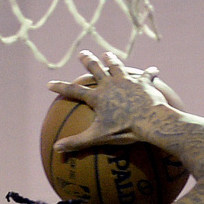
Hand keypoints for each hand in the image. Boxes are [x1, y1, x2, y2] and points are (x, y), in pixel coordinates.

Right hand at [47, 51, 167, 152]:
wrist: (150, 121)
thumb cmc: (124, 130)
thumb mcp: (98, 137)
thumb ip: (77, 142)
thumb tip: (56, 149)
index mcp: (97, 97)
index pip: (74, 90)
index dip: (61, 87)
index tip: (50, 84)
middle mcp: (110, 84)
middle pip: (95, 69)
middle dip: (87, 61)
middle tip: (82, 54)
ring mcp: (127, 81)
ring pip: (117, 67)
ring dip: (111, 60)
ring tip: (107, 55)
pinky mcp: (143, 83)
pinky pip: (146, 75)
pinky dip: (149, 73)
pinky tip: (154, 70)